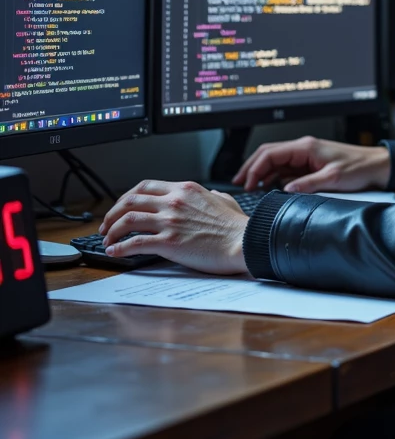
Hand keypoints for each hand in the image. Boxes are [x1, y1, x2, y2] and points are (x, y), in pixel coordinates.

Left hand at [99, 181, 248, 273]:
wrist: (244, 242)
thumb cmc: (237, 226)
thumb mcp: (225, 200)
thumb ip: (214, 195)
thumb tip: (211, 194)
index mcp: (185, 189)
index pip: (146, 186)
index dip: (127, 197)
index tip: (121, 207)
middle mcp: (174, 202)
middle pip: (130, 200)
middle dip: (113, 212)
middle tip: (106, 224)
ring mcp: (170, 221)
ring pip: (128, 220)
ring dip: (112, 230)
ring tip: (106, 240)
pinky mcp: (169, 242)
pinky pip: (135, 242)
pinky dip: (120, 247)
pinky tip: (114, 252)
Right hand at [233, 136, 390, 194]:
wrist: (378, 166)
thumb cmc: (360, 168)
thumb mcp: (333, 179)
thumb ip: (308, 184)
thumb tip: (285, 190)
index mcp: (306, 147)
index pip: (270, 154)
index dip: (255, 168)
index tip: (247, 183)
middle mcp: (304, 149)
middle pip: (268, 154)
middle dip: (251, 167)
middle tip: (239, 183)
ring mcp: (306, 156)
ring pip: (275, 161)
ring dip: (261, 173)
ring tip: (250, 187)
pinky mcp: (311, 165)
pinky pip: (286, 169)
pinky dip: (274, 177)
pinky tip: (269, 187)